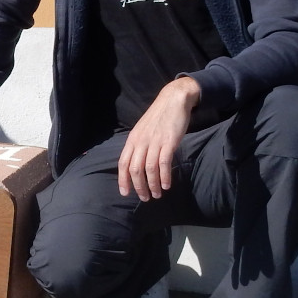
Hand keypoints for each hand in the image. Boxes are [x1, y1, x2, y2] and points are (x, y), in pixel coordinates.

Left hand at [118, 77, 199, 201]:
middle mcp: (141, 141)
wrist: (174, 99)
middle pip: (135, 169)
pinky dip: (164, 177)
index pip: (123, 163)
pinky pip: (164, 163)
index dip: (123, 180)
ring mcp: (155, 141)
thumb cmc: (159, 116)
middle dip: (139, 187)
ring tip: (157, 194)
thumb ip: (139, 144)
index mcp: (133, 139)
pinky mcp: (169, 142)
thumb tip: (136, 164)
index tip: (125, 193)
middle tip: (145, 198)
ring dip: (153, 185)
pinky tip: (166, 185)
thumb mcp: (143, 129)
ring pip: (150, 169)